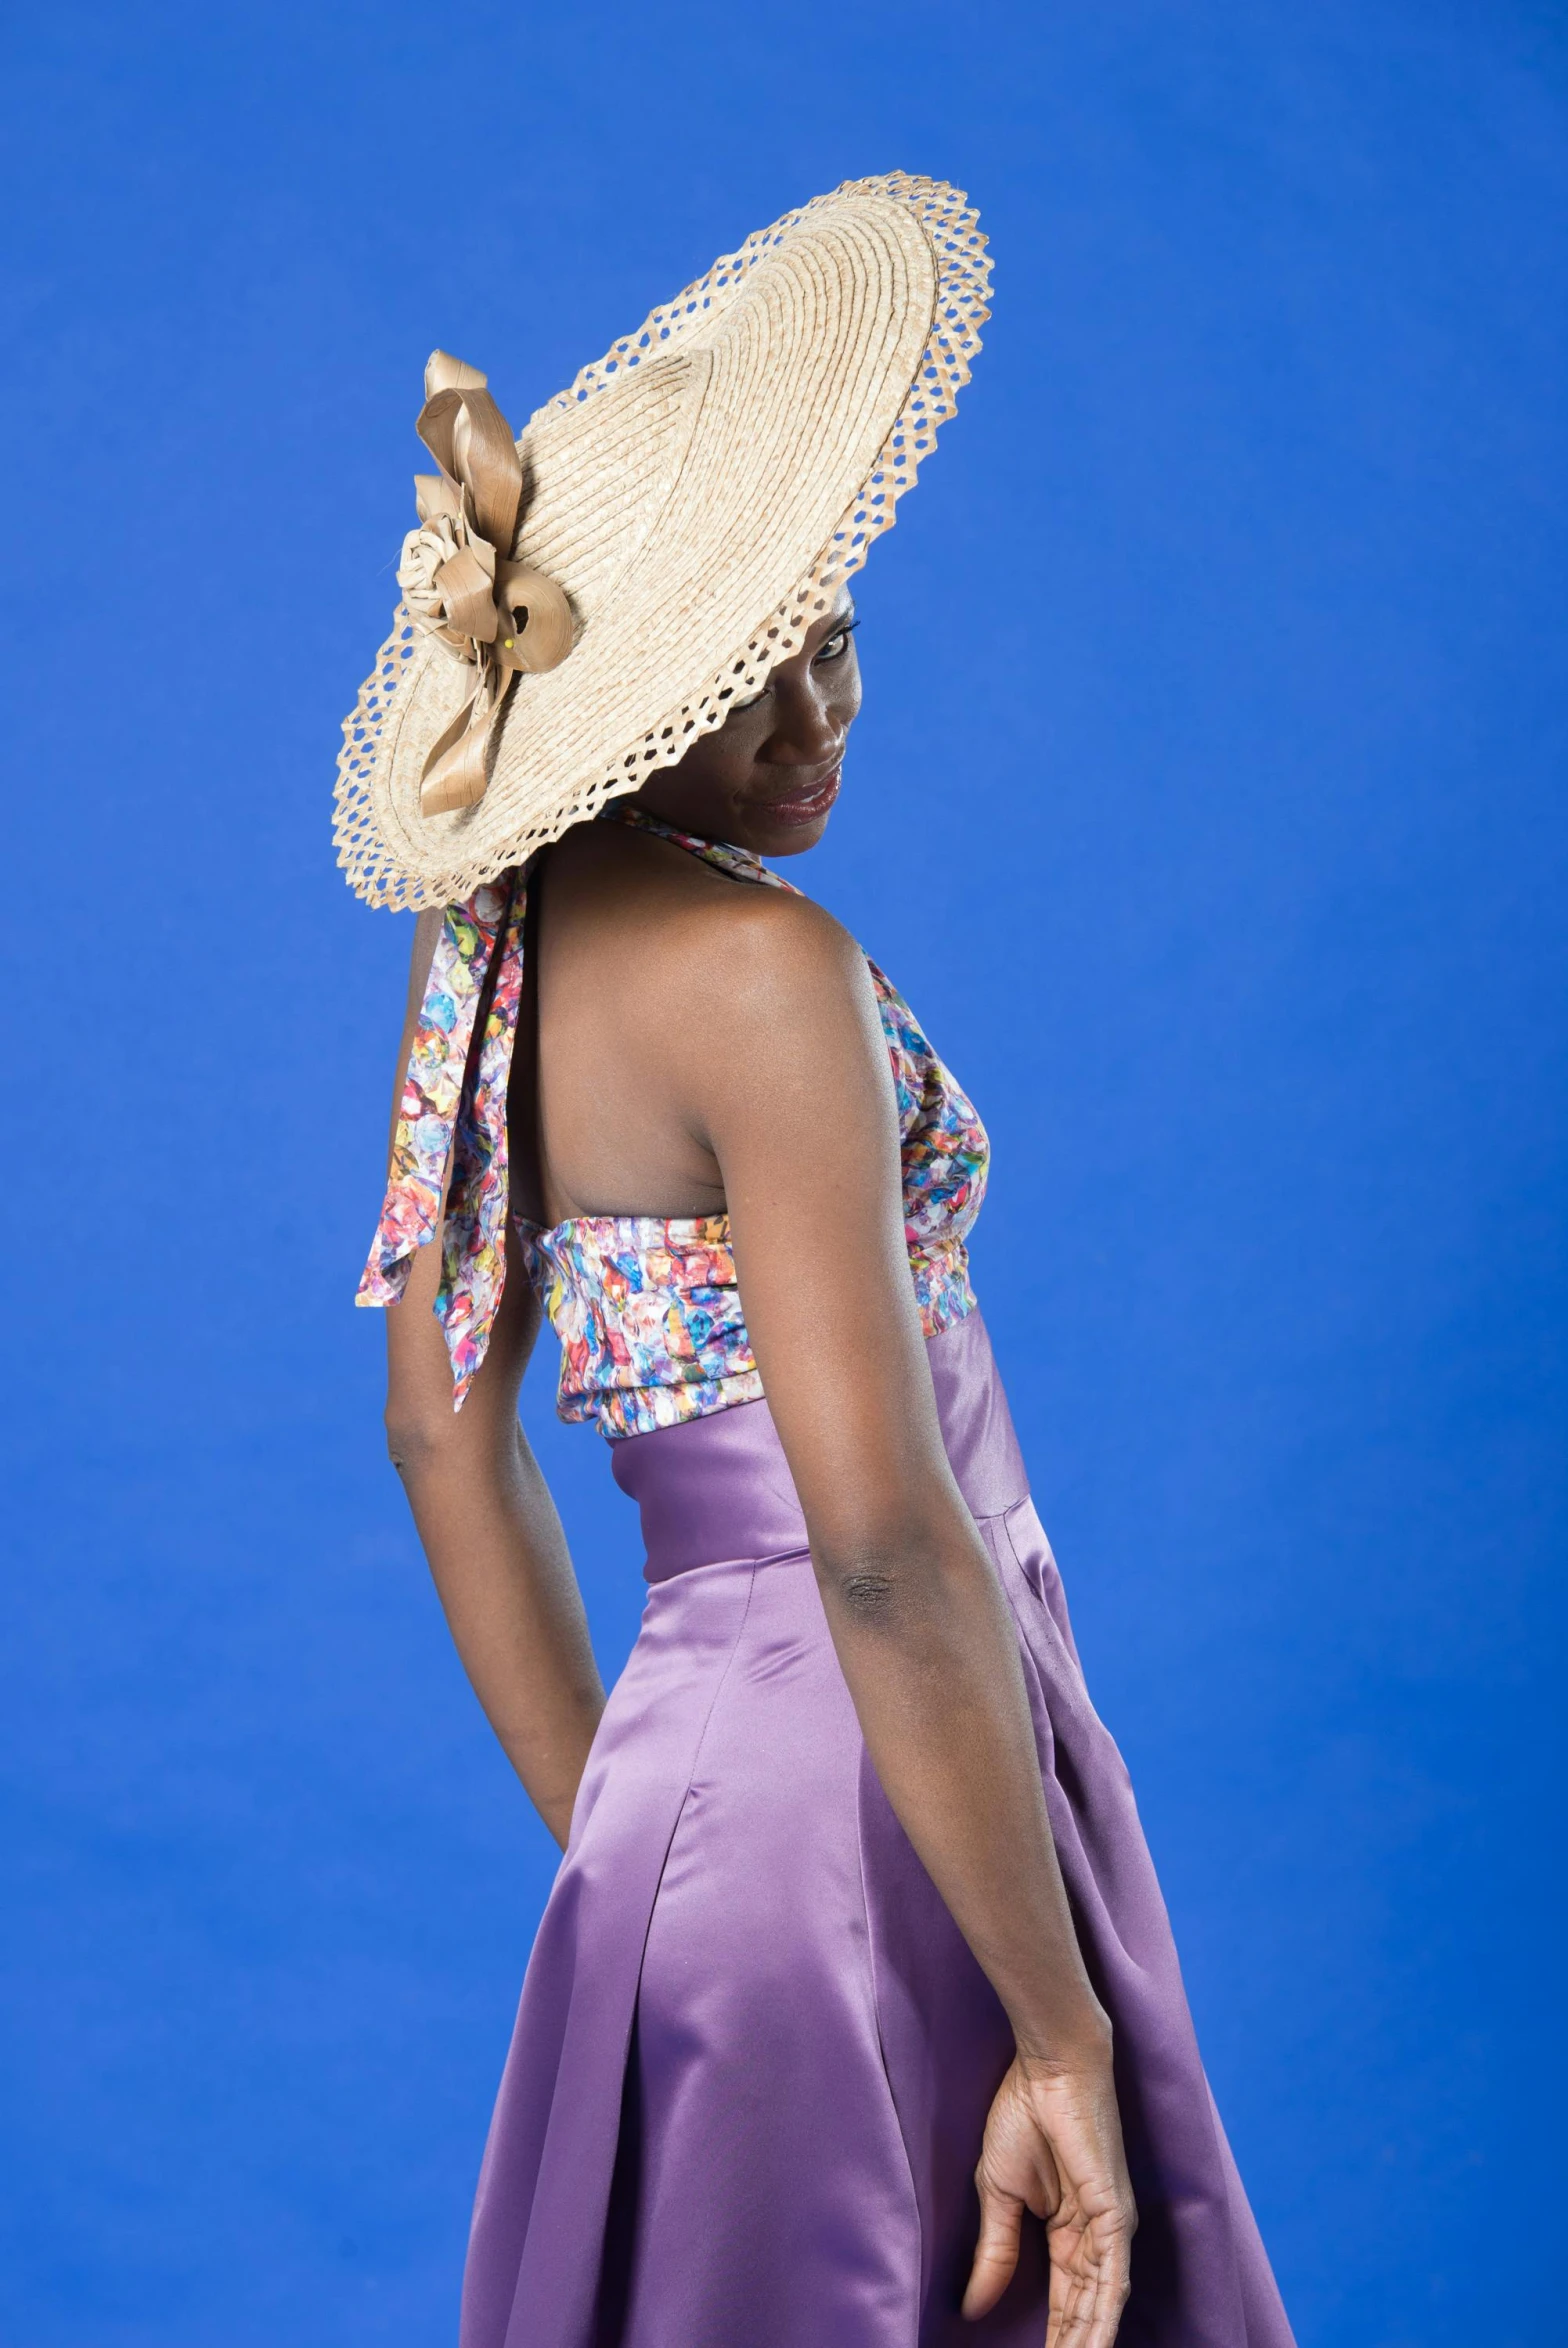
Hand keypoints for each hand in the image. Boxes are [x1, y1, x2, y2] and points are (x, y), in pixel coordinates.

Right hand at [962, 2045, 1135, 2344]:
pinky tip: (1094, 2347)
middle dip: (1070, 2347)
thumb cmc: (1022, 2113)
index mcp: (1070, 2232)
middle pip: (1085, 2310)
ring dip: (1087, 2343)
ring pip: (1103, 2304)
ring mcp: (1110, 2226)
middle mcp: (1097, 2236)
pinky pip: (1114, 2277)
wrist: (1044, 2065)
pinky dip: (1105, 2317)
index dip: (1054, 2338)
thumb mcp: (996, 2193)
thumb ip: (995, 2251)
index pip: (1065, 2301)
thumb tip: (972, 2307)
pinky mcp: (1116, 2213)